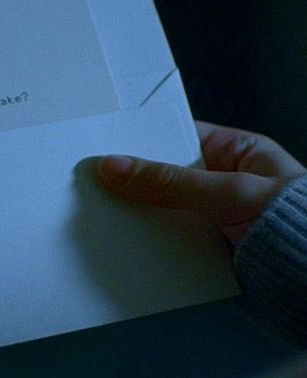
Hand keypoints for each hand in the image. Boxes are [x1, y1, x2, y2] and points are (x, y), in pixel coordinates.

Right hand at [96, 121, 305, 244]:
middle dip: (135, 180)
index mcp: (236, 152)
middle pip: (166, 174)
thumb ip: (171, 181)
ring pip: (165, 207)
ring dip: (141, 213)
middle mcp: (222, 181)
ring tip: (105, 211)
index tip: (107, 146)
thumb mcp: (229, 192)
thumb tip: (115, 166)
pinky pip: (171, 236)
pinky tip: (129, 240)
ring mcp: (213, 215)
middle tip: (96, 181)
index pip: (179, 137)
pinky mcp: (207, 246)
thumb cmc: (295, 225)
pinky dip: (152, 240)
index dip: (143, 140)